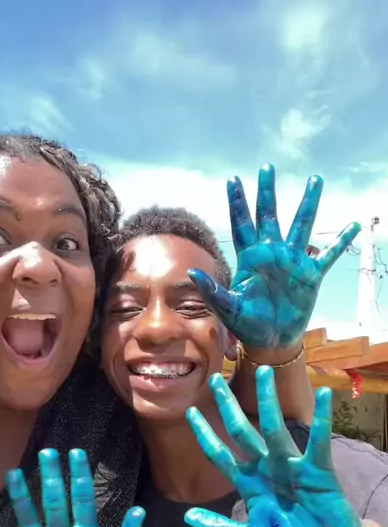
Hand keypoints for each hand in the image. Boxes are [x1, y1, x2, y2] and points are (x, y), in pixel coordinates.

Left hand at [184, 368, 372, 526]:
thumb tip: (188, 517)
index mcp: (250, 484)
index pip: (221, 454)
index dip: (206, 434)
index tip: (190, 412)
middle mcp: (267, 468)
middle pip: (243, 431)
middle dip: (228, 407)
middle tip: (215, 381)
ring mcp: (292, 466)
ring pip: (275, 428)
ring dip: (268, 400)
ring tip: (263, 371)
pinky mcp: (318, 470)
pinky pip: (318, 441)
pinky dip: (322, 419)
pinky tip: (323, 395)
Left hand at [188, 164, 360, 349]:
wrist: (271, 341)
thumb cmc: (247, 325)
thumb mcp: (228, 308)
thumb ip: (212, 290)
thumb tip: (191, 274)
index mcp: (250, 258)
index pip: (242, 224)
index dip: (237, 202)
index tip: (233, 179)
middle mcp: (272, 253)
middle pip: (269, 215)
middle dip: (267, 192)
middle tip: (267, 168)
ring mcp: (293, 261)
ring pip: (301, 225)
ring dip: (308, 203)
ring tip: (315, 180)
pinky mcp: (310, 275)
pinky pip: (327, 254)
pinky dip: (340, 241)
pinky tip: (353, 226)